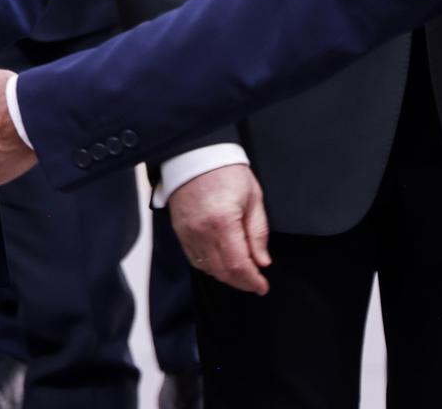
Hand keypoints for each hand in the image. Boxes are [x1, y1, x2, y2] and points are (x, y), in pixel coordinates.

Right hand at [169, 163, 271, 294]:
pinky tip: (220, 264)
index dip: (252, 281)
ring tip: (240, 274)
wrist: (196, 155)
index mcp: (223, 223)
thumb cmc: (227, 172)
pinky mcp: (179, 230)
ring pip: (207, 268)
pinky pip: (193, 258)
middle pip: (222, 271)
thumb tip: (262, 261)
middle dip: (241, 282)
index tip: (262, 286)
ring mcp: (187, 233)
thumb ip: (258, 232)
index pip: (238, 265)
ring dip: (225, 276)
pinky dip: (209, 266)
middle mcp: (202, 232)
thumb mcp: (253, 198)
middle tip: (255, 283)